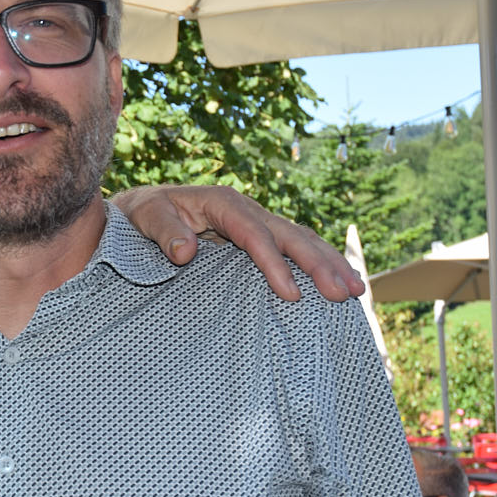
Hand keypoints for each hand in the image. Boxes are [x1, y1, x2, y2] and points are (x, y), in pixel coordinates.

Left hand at [112, 185, 364, 302]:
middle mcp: (245, 210)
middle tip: (345, 293)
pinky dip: (318, 264)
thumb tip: (185, 251)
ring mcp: (255, 223)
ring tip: (357, 291)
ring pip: (301, 240)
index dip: (274, 263)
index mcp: (222, 202)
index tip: (291, 294)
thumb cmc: (141, 214)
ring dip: (329, 264)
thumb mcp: (145, 216)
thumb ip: (163, 230)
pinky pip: (293, 249)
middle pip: (290, 235)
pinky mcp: (258, 238)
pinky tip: (339, 283)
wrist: (139, 209)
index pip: (254, 233)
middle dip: (319, 264)